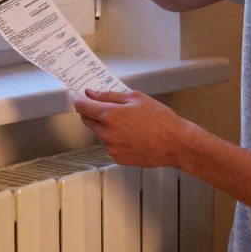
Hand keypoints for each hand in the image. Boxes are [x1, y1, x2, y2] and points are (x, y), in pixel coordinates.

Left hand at [71, 88, 197, 167]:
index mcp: (110, 115)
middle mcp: (106, 133)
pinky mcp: (117, 157)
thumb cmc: (160, 119)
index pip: (83, 106)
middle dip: (89, 111)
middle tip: (99, 104)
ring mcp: (111, 147)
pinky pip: (109, 144)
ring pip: (98, 132)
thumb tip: (92, 94)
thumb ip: (110, 95)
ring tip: (126, 122)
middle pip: (86, 120)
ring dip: (104, 125)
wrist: (175, 143)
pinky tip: (130, 134)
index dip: (77, 98)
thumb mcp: (136, 98)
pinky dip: (113, 137)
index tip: (75, 94)